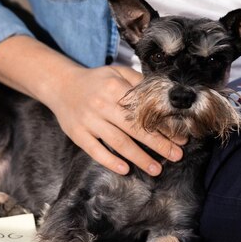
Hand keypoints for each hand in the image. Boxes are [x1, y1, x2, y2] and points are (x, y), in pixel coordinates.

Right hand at [45, 65, 184, 175]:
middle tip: (176, 155)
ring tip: (156, 169)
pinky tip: (125, 169)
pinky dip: (110, 161)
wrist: (60, 85)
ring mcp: (88, 121)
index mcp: (114, 88)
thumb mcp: (117, 72)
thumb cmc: (96, 81)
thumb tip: (165, 96)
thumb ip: (139, 82)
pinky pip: (95, 151)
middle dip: (158, 144)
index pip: (144, 110)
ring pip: (118, 142)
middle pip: (135, 128)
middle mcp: (102, 104)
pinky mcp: (77, 134)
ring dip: (139, 158)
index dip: (163, 125)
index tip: (180, 137)